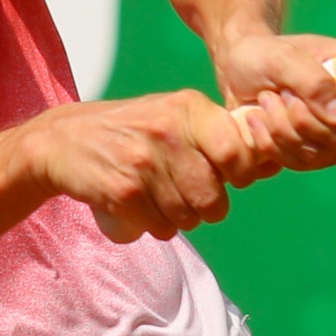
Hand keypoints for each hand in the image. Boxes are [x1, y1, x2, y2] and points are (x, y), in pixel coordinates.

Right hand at [17, 91, 268, 243]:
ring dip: (179, 218)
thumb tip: (270, 162)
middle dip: (207, 207)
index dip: (240, 175)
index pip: (237, 153)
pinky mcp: (123, 191)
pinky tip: (141, 206)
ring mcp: (143, 163)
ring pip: (188, 218)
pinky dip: (155, 226)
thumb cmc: (131, 129)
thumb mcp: (173, 114)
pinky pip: (160, 228)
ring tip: (160, 198)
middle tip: (188, 195)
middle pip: (215, 198)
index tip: (230, 178)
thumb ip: (216, 134)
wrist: (64, 140)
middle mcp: (167, 132)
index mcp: (187, 107)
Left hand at [211, 31, 335, 172]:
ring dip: (284, 129)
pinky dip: (273, 144)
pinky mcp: (306, 153)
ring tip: (265, 101)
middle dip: (306, 116)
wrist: (235, 69)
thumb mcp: (283, 57)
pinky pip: (299, 163)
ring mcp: (330, 135)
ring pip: (321, 153)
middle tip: (280, 92)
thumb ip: (313, 82)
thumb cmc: (263, 54)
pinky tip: (257, 121)